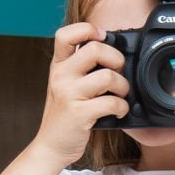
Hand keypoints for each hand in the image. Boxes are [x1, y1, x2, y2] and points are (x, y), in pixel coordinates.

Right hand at [31, 22, 130, 167]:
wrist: (51, 145)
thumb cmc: (65, 114)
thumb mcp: (65, 85)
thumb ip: (81, 68)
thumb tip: (114, 53)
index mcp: (58, 66)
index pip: (65, 34)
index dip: (88, 29)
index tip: (102, 38)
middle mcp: (60, 76)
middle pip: (95, 49)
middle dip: (116, 59)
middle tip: (118, 72)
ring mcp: (68, 94)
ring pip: (107, 76)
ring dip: (123, 86)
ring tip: (121, 95)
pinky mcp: (79, 113)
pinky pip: (111, 102)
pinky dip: (122, 107)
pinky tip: (119, 111)